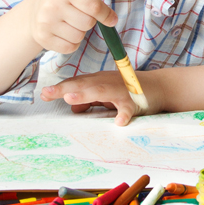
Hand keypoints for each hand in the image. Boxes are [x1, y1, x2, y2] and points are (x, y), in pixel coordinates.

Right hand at [27, 0, 117, 53]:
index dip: (106, 14)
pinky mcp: (43, 38)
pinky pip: (70, 47)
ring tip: (69, 23)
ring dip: (80, 33)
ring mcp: (45, 22)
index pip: (93, 6)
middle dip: (89, 21)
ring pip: (79, 37)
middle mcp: (52, 5)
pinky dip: (72, 43)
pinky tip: (63, 33)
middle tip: (79, 15)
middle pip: (88, 23)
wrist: (35, 12)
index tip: (111, 19)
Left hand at [40, 70, 160, 125]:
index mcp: (99, 82)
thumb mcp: (106, 95)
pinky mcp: (135, 101)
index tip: (44, 94)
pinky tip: (118, 122)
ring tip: (70, 99)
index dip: (61, 88)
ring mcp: (121, 90)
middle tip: (48, 93)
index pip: (76, 83)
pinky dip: (124, 114)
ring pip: (102, 91)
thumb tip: (72, 107)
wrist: (160, 87)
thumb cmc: (129, 91)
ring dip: (86, 95)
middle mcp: (107, 83)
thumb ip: (89, 100)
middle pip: (84, 84)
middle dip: (66, 88)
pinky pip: (128, 108)